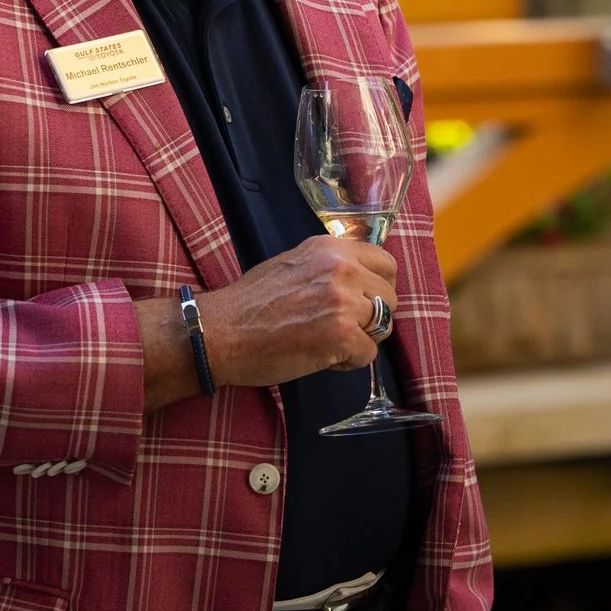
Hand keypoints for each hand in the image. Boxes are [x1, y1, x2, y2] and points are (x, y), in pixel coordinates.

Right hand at [135, 235, 395, 409]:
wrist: (220, 332)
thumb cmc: (250, 304)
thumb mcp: (295, 264)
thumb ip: (331, 267)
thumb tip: (363, 281)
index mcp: (331, 248)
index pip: (386, 263)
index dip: (378, 288)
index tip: (363, 303)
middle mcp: (342, 268)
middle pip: (390, 297)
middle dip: (372, 318)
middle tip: (341, 329)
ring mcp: (343, 300)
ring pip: (383, 326)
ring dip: (361, 340)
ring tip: (328, 343)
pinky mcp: (340, 334)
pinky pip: (368, 354)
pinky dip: (348, 362)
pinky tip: (320, 357)